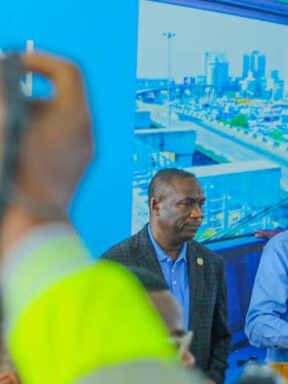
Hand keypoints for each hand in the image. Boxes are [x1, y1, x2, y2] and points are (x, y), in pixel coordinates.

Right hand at [1, 53, 92, 255]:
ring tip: (9, 124)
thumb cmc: (16, 172)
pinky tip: (15, 141)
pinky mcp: (72, 169)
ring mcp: (81, 152)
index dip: (39, 60)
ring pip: (56, 119)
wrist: (32, 224)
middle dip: (27, 89)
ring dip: (28, 113)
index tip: (11, 62)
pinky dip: (34, 134)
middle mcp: (85, 132)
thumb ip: (5, 93)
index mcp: (76, 116)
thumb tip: (5, 74)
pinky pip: (56, 140)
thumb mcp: (6, 122)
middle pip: (61, 95)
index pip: (68, 72)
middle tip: (5, 90)